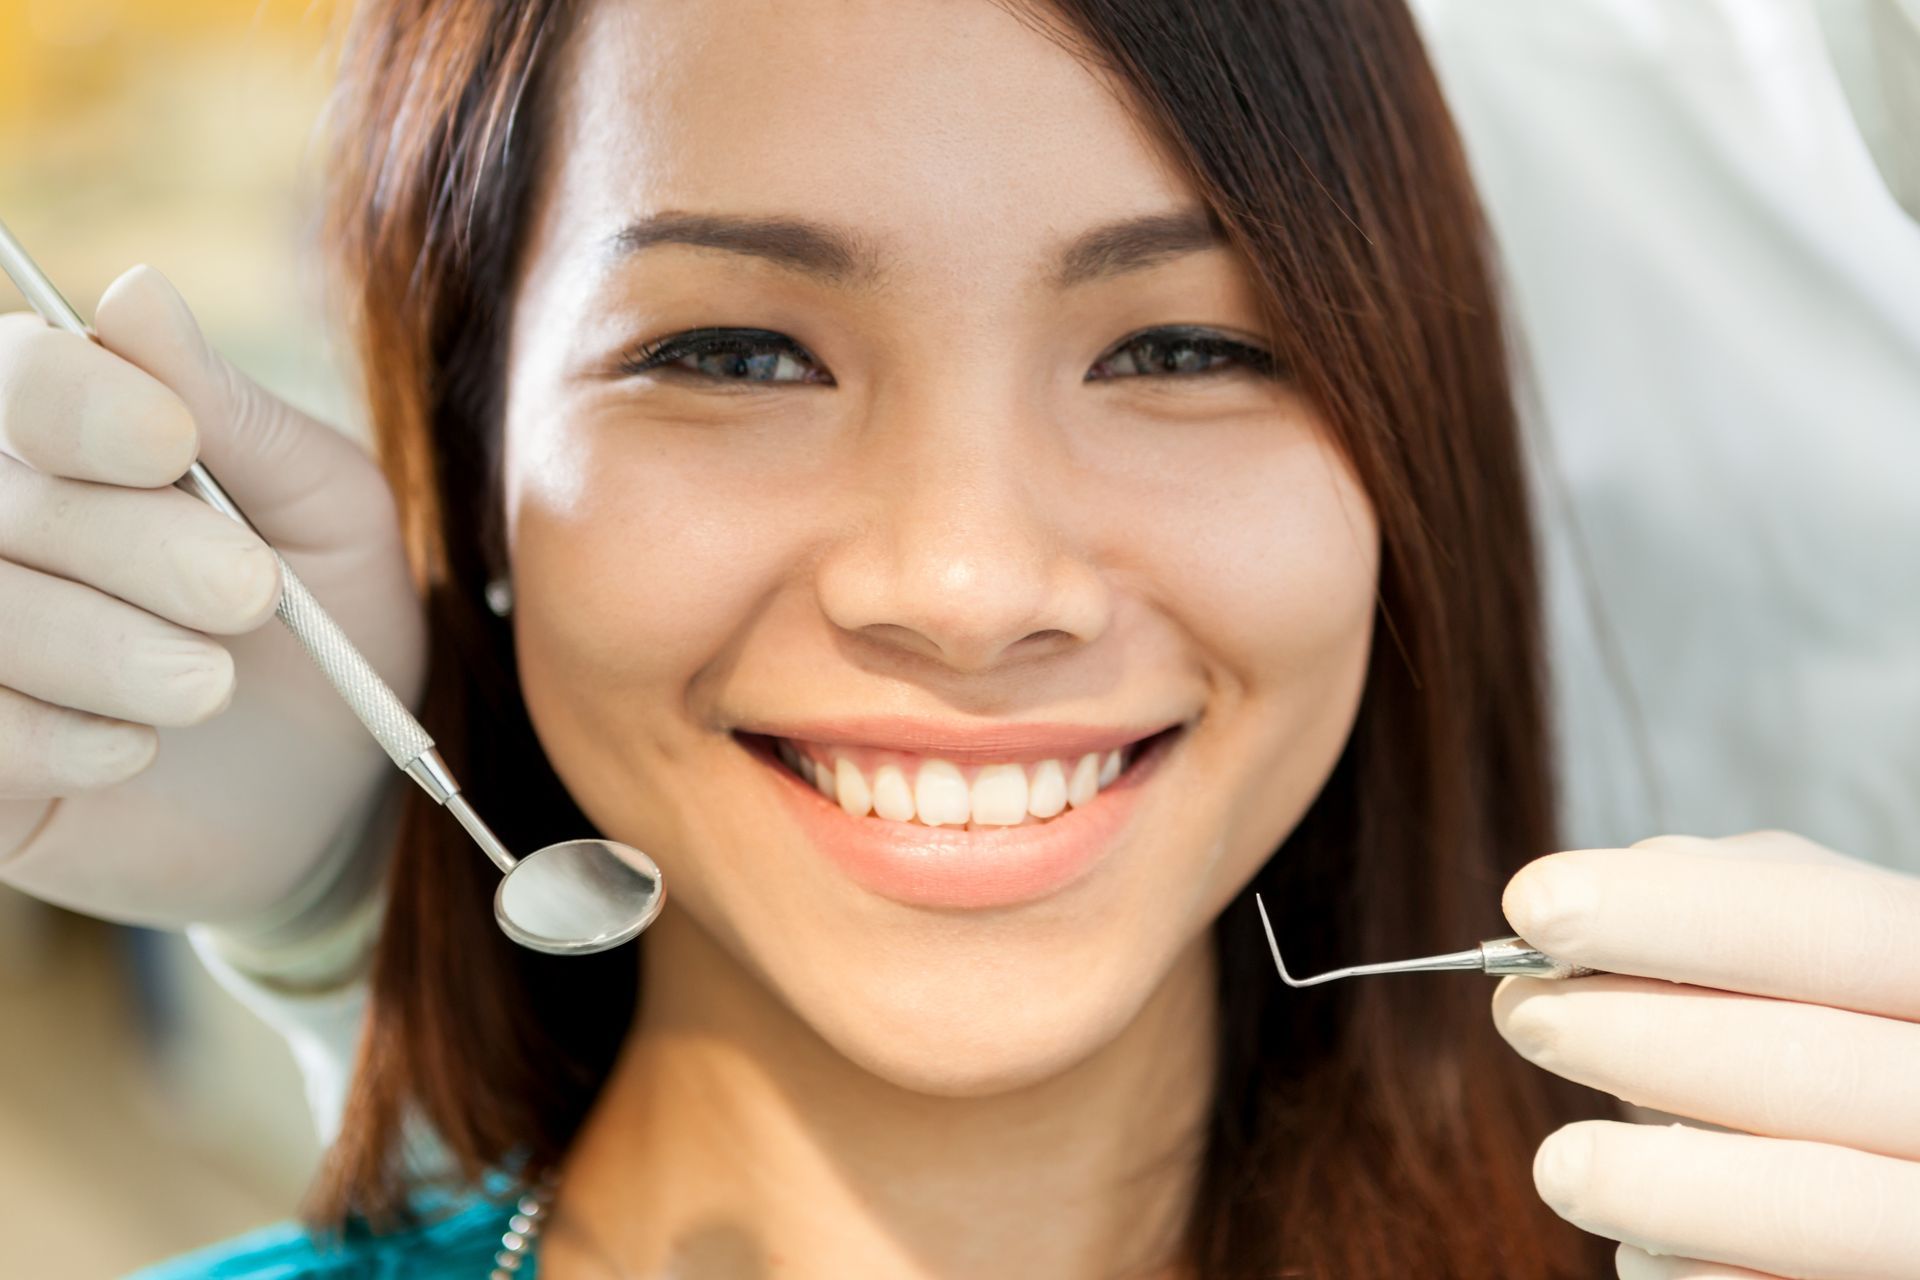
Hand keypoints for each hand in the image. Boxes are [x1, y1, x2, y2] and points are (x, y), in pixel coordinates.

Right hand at [0, 264, 424, 936]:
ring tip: (210, 684)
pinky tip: (135, 749)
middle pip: (5, 498)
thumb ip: (231, 414)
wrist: (341, 790)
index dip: (80, 406)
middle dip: (137, 547)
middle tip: (252, 596)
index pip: (17, 376)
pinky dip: (59, 741)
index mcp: (72, 432)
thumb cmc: (335, 622)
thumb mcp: (324, 509)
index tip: (171, 447)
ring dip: (107, 651)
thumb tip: (135, 289)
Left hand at [1491, 830, 1919, 1278]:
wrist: (1911, 1169)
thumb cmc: (1855, 1026)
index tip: (1532, 903)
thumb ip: (1726, 897)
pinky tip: (1640, 1249)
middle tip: (1522, 1014)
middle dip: (1640, 1038)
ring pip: (1815, 1205)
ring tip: (1559, 1166)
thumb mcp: (1824, 942)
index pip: (1831, 927)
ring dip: (1654, 1183)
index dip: (1676, 913)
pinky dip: (1695, 1271)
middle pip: (1814, 1067)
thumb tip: (1576, 908)